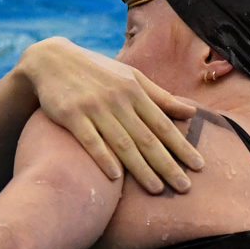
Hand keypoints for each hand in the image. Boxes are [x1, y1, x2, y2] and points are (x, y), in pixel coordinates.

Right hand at [21, 38, 204, 193]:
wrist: (51, 59)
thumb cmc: (97, 72)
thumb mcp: (131, 77)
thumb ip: (160, 96)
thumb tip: (192, 112)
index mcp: (135, 91)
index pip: (163, 124)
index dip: (182, 146)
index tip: (198, 166)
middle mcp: (117, 99)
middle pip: (147, 137)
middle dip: (167, 164)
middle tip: (184, 187)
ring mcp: (93, 107)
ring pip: (122, 142)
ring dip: (141, 168)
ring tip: (157, 189)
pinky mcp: (70, 114)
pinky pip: (90, 140)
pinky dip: (103, 157)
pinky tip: (116, 176)